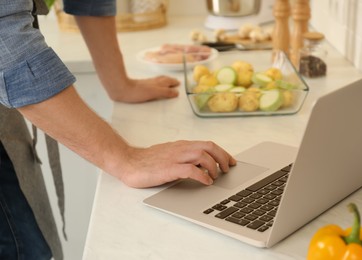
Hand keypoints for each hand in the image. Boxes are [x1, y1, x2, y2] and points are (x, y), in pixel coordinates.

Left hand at [107, 76, 179, 102]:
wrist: (122, 89)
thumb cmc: (138, 92)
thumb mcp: (154, 93)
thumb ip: (166, 92)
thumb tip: (176, 92)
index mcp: (158, 83)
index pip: (168, 82)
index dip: (173, 82)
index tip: (178, 83)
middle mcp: (153, 82)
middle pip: (163, 79)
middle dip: (170, 80)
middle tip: (175, 82)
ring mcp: (146, 83)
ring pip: (158, 80)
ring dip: (164, 80)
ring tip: (167, 82)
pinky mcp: (140, 85)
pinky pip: (152, 82)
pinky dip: (157, 82)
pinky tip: (153, 85)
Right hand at [116, 140, 236, 187]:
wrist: (128, 162)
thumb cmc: (147, 161)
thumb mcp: (170, 155)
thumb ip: (184, 157)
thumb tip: (201, 165)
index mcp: (182, 145)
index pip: (208, 144)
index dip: (223, 152)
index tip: (230, 161)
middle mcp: (181, 148)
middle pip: (209, 147)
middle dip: (223, 157)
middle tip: (228, 169)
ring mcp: (175, 157)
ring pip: (203, 156)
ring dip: (214, 167)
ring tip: (215, 177)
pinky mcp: (168, 168)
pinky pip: (191, 169)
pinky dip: (202, 175)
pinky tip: (206, 181)